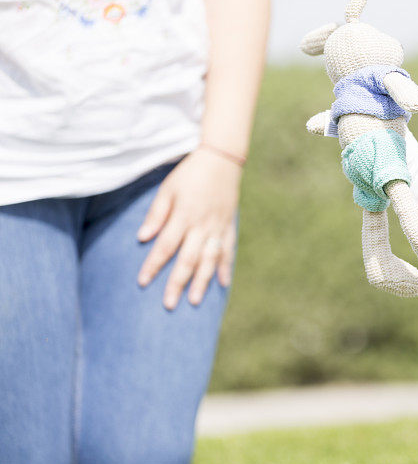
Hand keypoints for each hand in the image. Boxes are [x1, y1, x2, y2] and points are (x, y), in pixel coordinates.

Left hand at [136, 148, 241, 309]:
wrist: (222, 159)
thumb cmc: (190, 173)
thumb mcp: (168, 189)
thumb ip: (157, 214)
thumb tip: (143, 237)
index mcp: (184, 216)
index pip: (166, 246)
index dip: (153, 265)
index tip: (142, 282)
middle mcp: (202, 225)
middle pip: (188, 259)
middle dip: (177, 282)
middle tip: (168, 304)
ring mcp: (218, 227)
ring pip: (209, 259)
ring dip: (202, 281)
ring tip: (194, 300)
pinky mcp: (229, 226)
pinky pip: (228, 250)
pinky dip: (225, 268)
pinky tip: (222, 284)